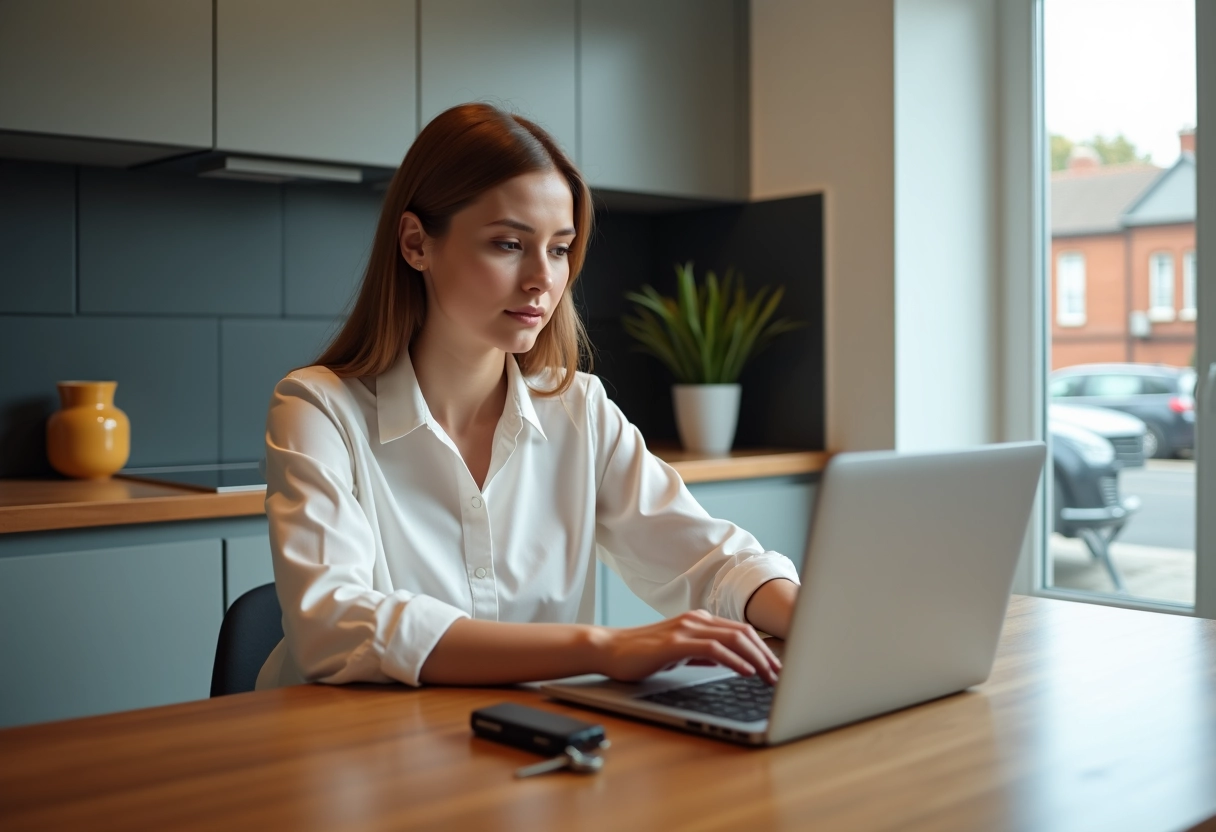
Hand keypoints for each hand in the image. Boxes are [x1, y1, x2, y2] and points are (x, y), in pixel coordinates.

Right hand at [590, 609, 780, 683]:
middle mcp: (696, 620)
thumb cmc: (641, 653)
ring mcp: (686, 629)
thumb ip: (702, 653)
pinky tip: (745, 671)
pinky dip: (734, 660)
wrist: (609, 649)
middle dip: (766, 654)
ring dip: (756, 658)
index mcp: (699, 620)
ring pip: (733, 638)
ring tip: (770, 676)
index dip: (763, 648)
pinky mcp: (675, 643)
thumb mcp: (679, 652)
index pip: (740, 630)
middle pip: (743, 632)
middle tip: (780, 675)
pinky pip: (713, 649)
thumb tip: (728, 661)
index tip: (776, 667)